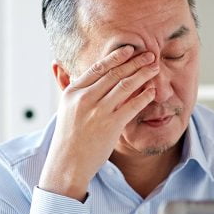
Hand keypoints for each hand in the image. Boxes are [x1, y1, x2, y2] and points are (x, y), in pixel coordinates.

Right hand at [39, 46, 159, 200]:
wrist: (68, 164)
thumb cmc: (69, 136)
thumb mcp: (64, 107)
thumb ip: (66, 85)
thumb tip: (58, 65)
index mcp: (73, 92)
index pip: (98, 67)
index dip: (116, 56)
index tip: (129, 49)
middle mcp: (85, 98)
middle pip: (114, 73)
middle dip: (135, 61)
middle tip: (149, 54)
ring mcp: (98, 112)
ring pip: (125, 85)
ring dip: (143, 74)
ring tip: (154, 67)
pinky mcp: (111, 126)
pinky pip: (132, 105)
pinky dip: (144, 96)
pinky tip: (152, 90)